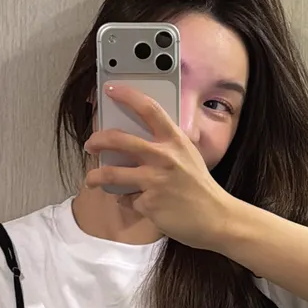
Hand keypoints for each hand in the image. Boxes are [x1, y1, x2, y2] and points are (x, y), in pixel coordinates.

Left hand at [84, 85, 233, 248]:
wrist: (216, 218)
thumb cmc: (201, 187)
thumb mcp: (188, 157)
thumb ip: (166, 147)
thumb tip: (135, 142)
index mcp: (175, 141)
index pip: (149, 109)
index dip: (127, 95)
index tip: (111, 89)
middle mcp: (164, 157)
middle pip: (119, 140)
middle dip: (97, 140)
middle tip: (91, 143)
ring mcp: (155, 181)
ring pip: (111, 173)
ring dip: (95, 176)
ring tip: (92, 178)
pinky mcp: (149, 203)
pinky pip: (126, 199)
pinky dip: (127, 201)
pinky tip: (137, 203)